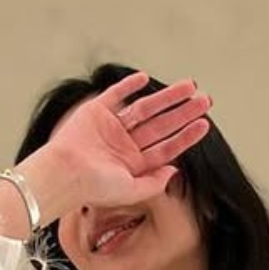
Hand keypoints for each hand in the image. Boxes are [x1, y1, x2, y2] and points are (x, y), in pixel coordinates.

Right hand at [38, 72, 212, 219]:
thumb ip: (154, 183)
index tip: (205, 124)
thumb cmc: (93, 188)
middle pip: (161, 125)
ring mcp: (111, 127)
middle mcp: (125, 145)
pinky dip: (128, 86)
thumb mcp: (131, 191)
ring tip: (189, 86)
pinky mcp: (95, 112)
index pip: (166, 147)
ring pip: (145, 108)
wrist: (63, 173)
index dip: (186, 135)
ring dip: (166, 97)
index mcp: (133, 164)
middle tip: (205, 100)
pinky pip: (115, 95)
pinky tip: (145, 78)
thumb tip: (175, 170)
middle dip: (183, 112)